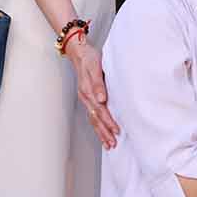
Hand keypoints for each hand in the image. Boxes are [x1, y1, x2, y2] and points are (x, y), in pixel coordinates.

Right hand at [64, 33, 119, 148]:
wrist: (80, 52)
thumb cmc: (89, 58)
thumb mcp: (95, 67)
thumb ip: (98, 83)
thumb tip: (102, 99)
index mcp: (88, 91)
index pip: (100, 111)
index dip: (108, 122)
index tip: (116, 130)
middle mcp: (86, 97)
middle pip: (95, 119)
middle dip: (104, 133)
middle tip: (112, 144)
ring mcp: (85, 99)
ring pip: (93, 120)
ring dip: (100, 133)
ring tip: (108, 144)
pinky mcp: (87, 98)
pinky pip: (92, 115)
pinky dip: (97, 126)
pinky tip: (102, 131)